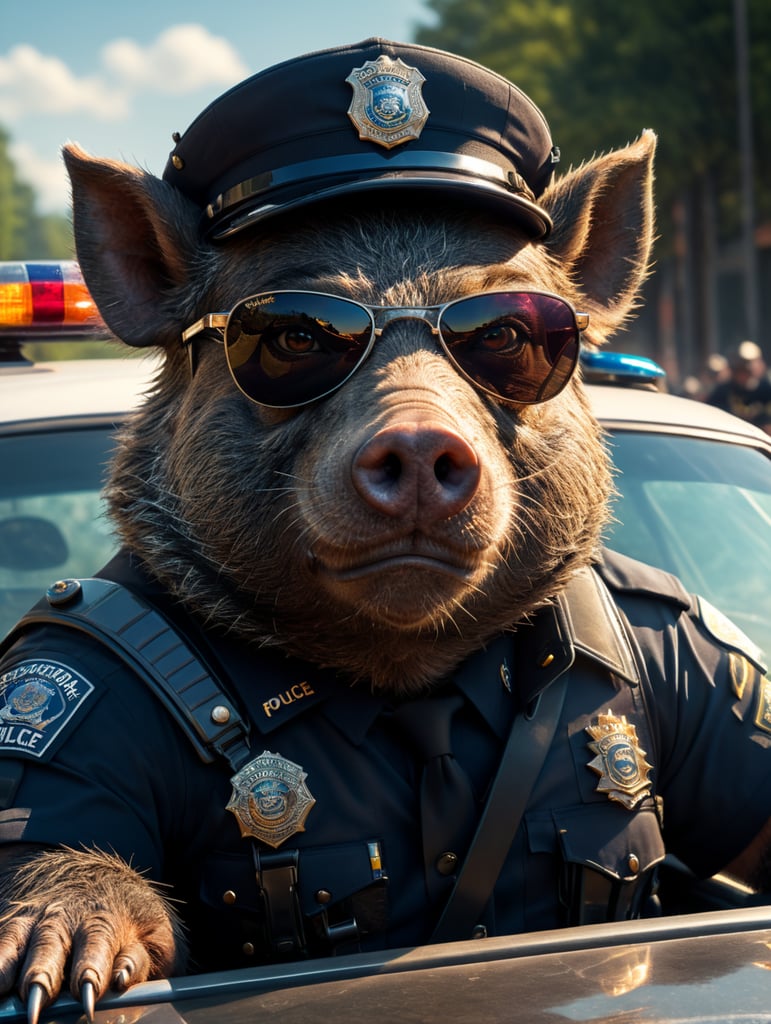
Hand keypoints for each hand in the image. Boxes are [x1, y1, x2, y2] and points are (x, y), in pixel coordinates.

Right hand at [0, 845, 185, 1023]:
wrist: (98, 878)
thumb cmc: (130, 919)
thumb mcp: (152, 933)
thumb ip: (140, 960)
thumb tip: (122, 981)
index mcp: (104, 923)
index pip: (97, 949)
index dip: (92, 973)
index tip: (91, 994)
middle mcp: (65, 922)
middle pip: (50, 949)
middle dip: (43, 976)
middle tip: (37, 1006)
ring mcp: (36, 924)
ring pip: (19, 948)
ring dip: (12, 973)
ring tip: (11, 995)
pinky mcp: (15, 927)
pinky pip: (1, 945)